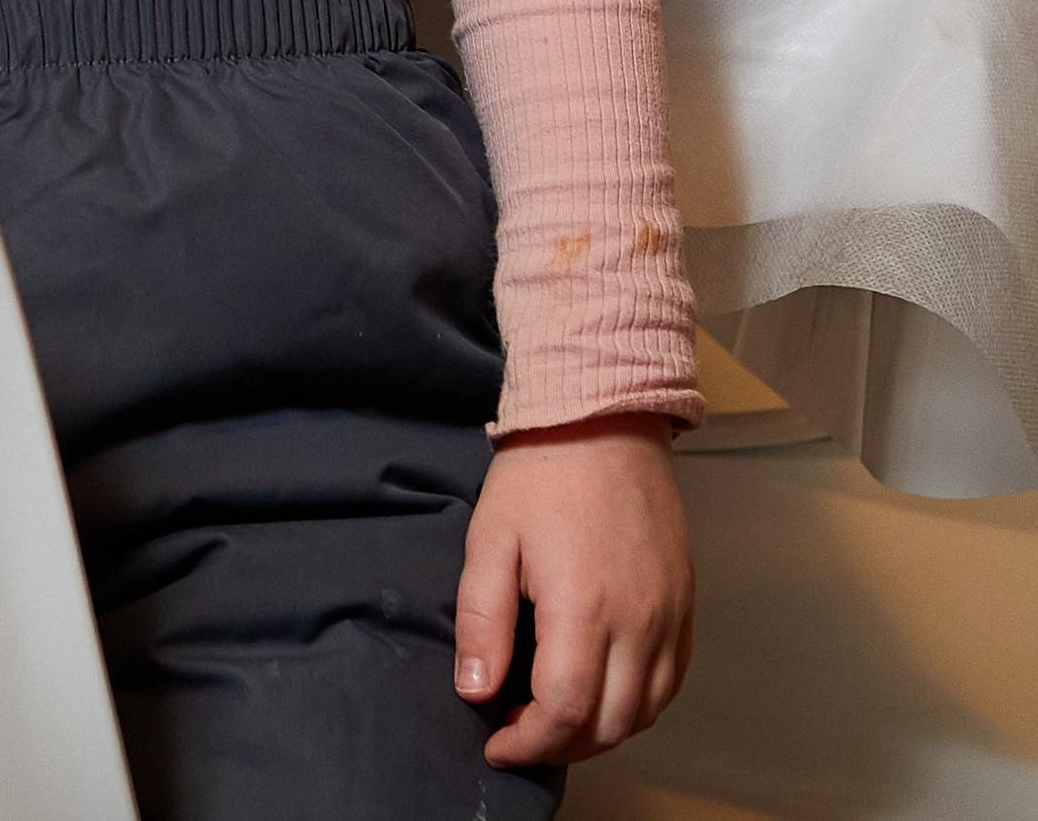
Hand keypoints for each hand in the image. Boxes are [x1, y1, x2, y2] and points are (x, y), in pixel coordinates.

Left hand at [456, 415, 693, 768]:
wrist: (603, 417)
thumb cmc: (541, 474)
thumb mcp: (491, 538)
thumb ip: (481, 620)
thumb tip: (476, 691)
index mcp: (584, 607)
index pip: (564, 711)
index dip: (527, 742)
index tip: (496, 741)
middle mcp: (638, 621)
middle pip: (610, 724)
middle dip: (561, 744)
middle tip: (522, 731)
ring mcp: (670, 614)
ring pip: (646, 711)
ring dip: (603, 730)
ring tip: (559, 716)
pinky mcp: (686, 602)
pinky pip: (672, 680)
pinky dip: (639, 703)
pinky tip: (606, 690)